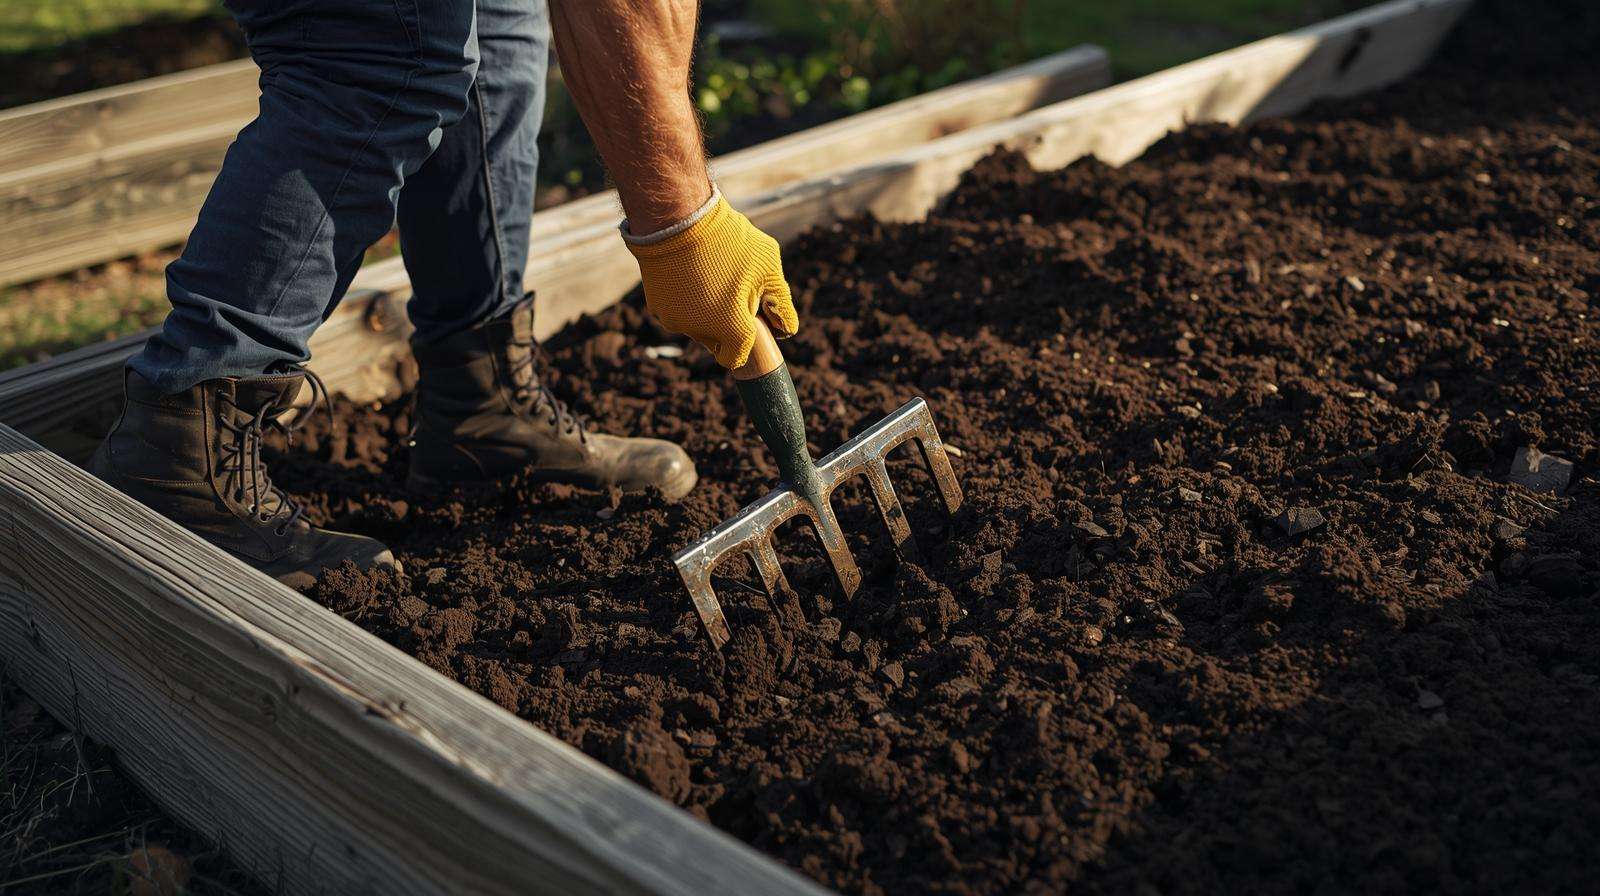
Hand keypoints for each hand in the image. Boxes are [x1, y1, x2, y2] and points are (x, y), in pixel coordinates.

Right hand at [625, 193, 799, 368]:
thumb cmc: (729, 241)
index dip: (745, 343)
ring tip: (711, 275)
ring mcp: (674, 320)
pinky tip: (691, 273)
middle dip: (726, 323)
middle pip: (717, 340)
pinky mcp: (656, 306)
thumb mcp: (768, 268)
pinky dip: (685, 300)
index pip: (736, 358)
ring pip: (696, 326)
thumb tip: (787, 330)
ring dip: (705, 311)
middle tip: (732, 288)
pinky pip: (677, 312)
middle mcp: (699, 332)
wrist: (677, 217)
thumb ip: (781, 304)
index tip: (749, 322)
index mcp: (730, 330)